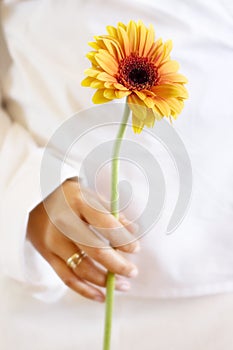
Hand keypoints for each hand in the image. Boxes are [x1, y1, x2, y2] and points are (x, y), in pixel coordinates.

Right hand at [27, 179, 139, 301]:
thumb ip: (112, 214)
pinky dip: (85, 290)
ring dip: (104, 281)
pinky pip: (67, 278)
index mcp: (79, 202)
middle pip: (95, 250)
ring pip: (81, 268)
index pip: (106, 224)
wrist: (34, 201)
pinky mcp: (47, 255)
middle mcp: (65, 223)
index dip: (124, 239)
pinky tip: (101, 296)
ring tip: (122, 285)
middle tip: (132, 272)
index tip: (136, 249)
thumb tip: (134, 232)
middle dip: (118, 265)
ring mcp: (54, 241)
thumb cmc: (69, 197)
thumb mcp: (91, 196)